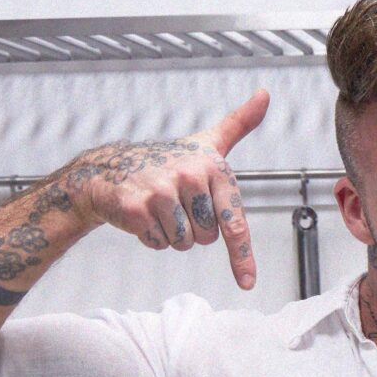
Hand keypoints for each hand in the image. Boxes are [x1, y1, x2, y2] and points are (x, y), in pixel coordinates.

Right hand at [65, 90, 269, 288]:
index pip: (234, 221)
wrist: (111, 168)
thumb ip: (238, 124)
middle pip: (206, 238)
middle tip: (176, 206)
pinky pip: (157, 243)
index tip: (247, 282)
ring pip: (181, 243)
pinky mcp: (136, 207)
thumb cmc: (167, 161)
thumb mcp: (206, 143)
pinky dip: (150, 236)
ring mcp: (160, 191)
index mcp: (212, 166)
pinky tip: (142, 214)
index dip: (242, 256)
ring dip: (170, 234)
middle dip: (192, 230)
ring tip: (158, 208)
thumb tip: (265, 94)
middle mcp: (189, 176)